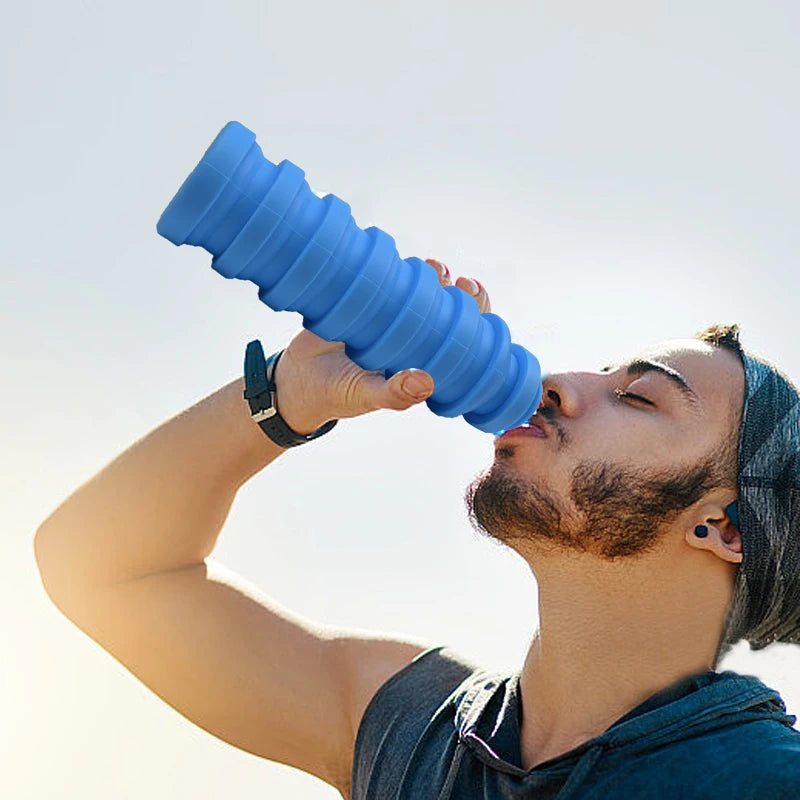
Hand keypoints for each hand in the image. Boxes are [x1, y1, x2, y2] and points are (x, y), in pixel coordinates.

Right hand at [272, 259, 492, 433]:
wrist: (295, 379)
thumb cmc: (338, 395)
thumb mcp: (366, 397)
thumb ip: (395, 394)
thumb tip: (427, 382)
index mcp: (421, 362)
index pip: (461, 343)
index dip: (476, 325)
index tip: (478, 310)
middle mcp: (412, 337)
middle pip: (449, 312)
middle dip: (461, 296)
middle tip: (461, 285)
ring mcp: (391, 316)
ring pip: (424, 290)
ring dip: (435, 277)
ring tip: (435, 269)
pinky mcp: (368, 298)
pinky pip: (390, 278)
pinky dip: (399, 267)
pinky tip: (403, 261)